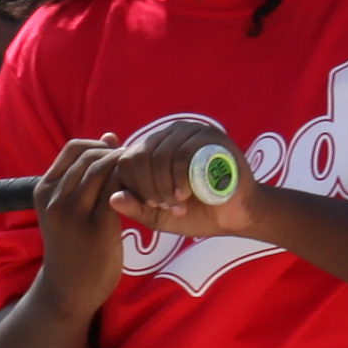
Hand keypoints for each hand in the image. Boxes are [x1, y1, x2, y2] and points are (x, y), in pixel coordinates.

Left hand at [42, 111, 245, 244]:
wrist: (236, 215)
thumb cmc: (196, 215)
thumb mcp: (158, 216)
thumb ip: (135, 208)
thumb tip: (112, 198)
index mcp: (153, 148)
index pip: (126, 159)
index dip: (133, 186)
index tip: (151, 205)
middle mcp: (169, 135)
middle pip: (139, 155)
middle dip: (148, 188)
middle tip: (165, 206)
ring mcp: (190, 131)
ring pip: (159, 154)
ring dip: (164, 186)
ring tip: (177, 203)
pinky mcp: (210, 137)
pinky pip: (182, 153)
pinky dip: (178, 179)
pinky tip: (184, 195)